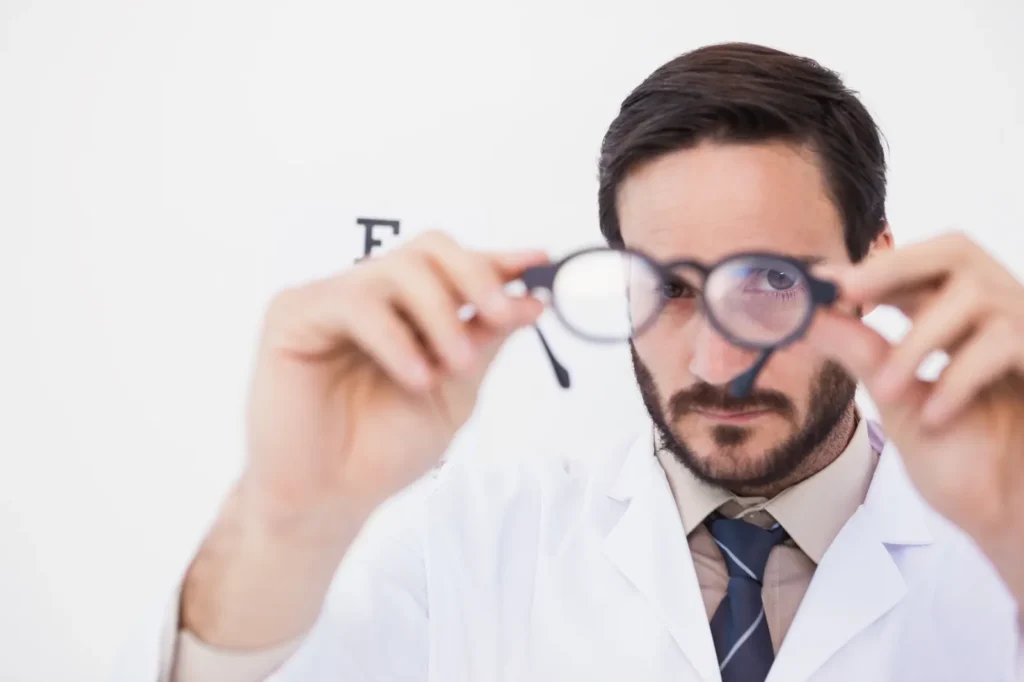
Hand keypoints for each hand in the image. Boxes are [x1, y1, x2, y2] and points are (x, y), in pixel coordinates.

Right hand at [244, 231, 546, 523]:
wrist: (329, 498)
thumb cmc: (382, 449)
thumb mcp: (455, 392)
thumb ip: (485, 341)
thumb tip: (530, 300)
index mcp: (408, 311)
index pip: (454, 266)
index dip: (496, 260)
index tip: (539, 262)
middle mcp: (372, 296)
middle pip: (429, 250)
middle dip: (474, 277)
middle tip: (501, 315)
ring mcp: (332, 299)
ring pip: (398, 268)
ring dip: (439, 314)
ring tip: (456, 365)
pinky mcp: (294, 312)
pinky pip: (356, 302)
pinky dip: (395, 338)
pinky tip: (414, 376)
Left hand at [806, 232, 1023, 600]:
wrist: (1013, 518)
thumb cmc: (968, 466)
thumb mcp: (898, 402)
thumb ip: (862, 354)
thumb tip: (808, 315)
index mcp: (959, 323)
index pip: (919, 268)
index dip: (872, 268)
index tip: (821, 281)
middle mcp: (998, 316)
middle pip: (955, 251)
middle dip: (895, 265)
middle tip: (846, 290)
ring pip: (973, 295)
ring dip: (917, 341)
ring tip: (887, 390)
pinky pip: (1005, 341)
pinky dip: (959, 376)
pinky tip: (935, 415)